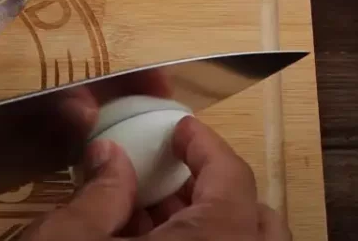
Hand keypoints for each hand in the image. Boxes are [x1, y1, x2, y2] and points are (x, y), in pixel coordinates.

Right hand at [22, 116, 290, 240]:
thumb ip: (99, 193)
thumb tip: (109, 155)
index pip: (233, 177)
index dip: (205, 144)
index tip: (183, 127)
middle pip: (258, 219)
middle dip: (220, 188)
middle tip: (178, 170)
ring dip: (212, 222)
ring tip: (158, 209)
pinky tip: (152, 239)